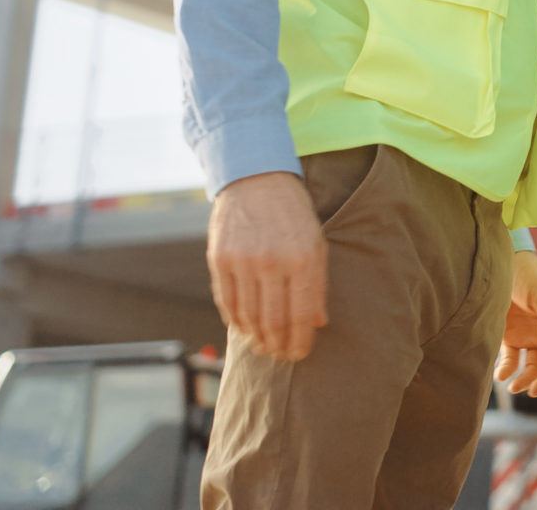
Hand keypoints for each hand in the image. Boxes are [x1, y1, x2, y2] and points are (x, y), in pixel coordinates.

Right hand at [207, 171, 328, 361]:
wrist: (256, 180)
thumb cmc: (293, 215)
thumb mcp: (316, 243)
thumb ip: (317, 284)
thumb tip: (317, 323)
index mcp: (302, 258)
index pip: (301, 315)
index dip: (299, 341)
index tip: (300, 354)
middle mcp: (271, 262)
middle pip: (273, 320)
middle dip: (278, 345)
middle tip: (281, 355)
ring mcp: (242, 261)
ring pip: (247, 316)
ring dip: (256, 337)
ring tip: (264, 346)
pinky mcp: (219, 260)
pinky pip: (226, 301)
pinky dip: (235, 321)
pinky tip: (244, 328)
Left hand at [494, 249, 536, 395]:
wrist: (499, 264)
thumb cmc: (528, 275)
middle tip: (533, 391)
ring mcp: (531, 335)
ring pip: (534, 366)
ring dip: (527, 379)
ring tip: (514, 388)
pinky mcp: (512, 337)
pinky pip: (512, 360)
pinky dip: (507, 370)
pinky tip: (501, 375)